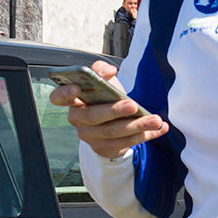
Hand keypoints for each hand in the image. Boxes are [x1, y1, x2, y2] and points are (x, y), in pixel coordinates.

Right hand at [49, 60, 168, 159]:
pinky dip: (145, 135)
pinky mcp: (104, 148)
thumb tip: (108, 70)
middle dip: (115, 111)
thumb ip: (101, 69)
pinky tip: (159, 128)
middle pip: (93, 117)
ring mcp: (90, 137)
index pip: (58, 97)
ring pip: (114, 133)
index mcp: (72, 101)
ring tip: (155, 119)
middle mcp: (78, 120)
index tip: (78, 88)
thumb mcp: (102, 82)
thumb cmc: (103, 98)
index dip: (65, 94)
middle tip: (133, 106)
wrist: (109, 125)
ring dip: (137, 126)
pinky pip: (126, 143)